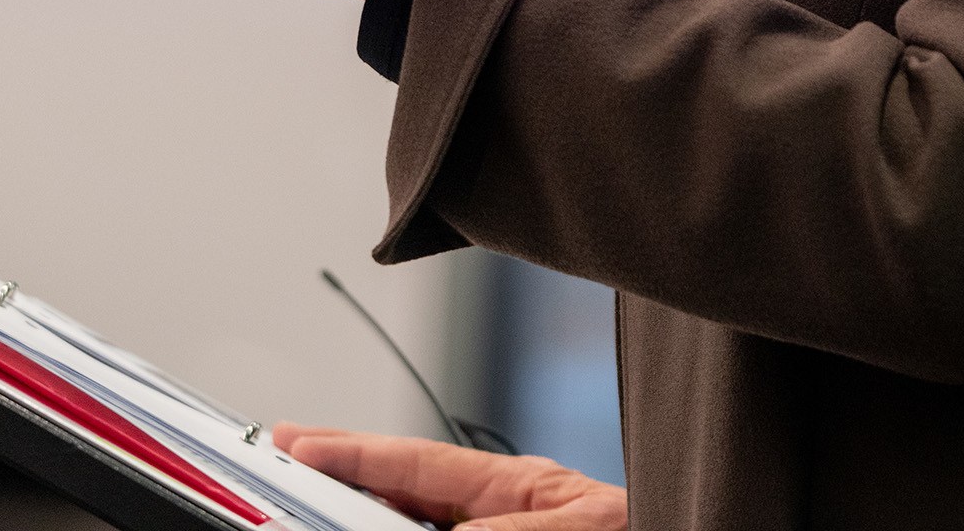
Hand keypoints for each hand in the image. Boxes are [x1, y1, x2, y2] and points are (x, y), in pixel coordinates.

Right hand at [271, 425, 625, 530]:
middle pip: (397, 502)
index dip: (349, 452)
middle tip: (274, 475)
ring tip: (302, 515)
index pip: (414, 465)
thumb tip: (443, 530)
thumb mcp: (579, 530)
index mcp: (514, 491)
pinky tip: (358, 527)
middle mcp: (493, 521)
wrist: (689, 529)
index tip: (291, 442)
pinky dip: (395, 527)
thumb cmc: (656, 523)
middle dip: (336, 488)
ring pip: (409, 525)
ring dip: (356, 519)